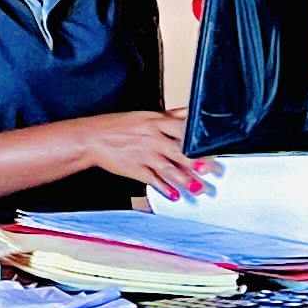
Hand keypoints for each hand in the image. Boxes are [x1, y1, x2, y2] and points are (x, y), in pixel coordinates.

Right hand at [74, 110, 208, 200]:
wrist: (92, 138)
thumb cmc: (120, 126)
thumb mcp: (147, 116)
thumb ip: (171, 116)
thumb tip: (192, 111)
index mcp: (157, 122)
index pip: (182, 129)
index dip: (198, 138)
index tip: (214, 145)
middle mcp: (152, 138)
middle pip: (178, 150)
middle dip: (196, 162)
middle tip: (213, 171)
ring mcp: (143, 154)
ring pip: (168, 168)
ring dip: (184, 180)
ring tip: (198, 189)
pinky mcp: (134, 168)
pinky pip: (152, 180)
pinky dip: (163, 188)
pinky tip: (174, 196)